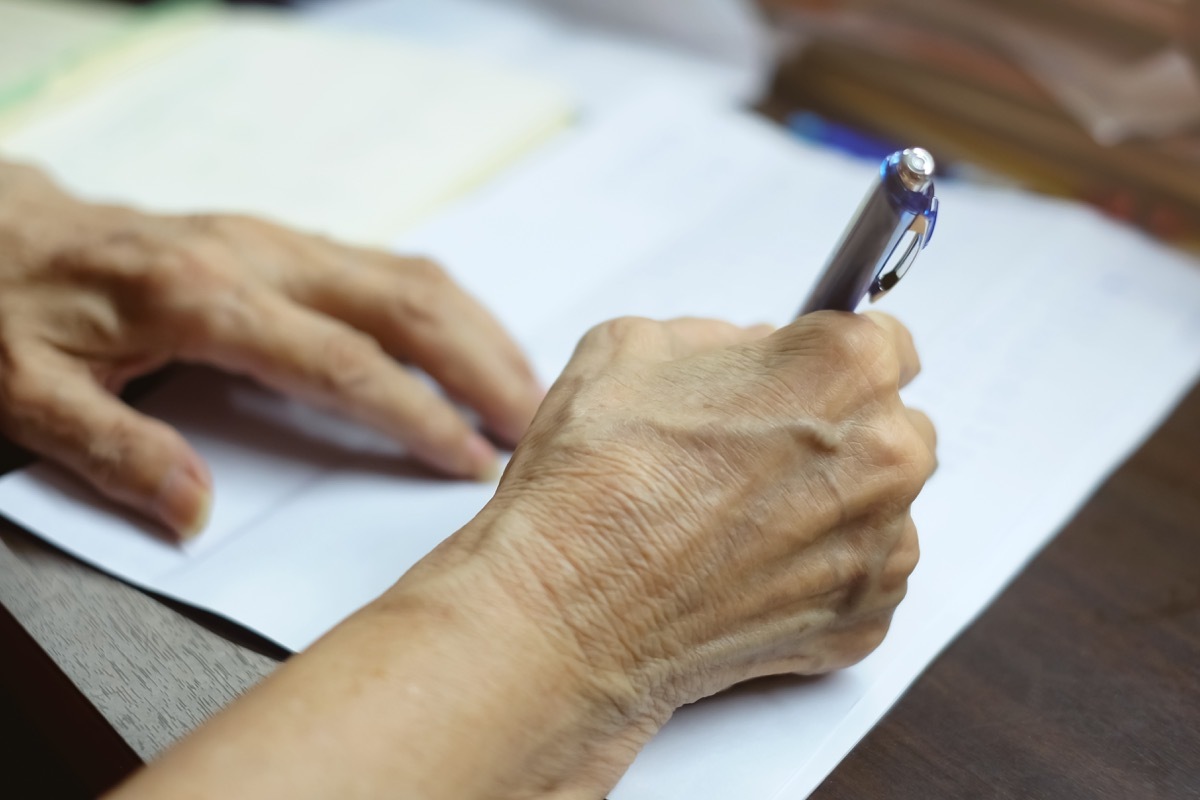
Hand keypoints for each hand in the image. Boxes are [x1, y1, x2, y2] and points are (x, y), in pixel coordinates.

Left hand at [0, 162, 541, 537]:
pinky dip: (449, 311)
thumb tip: (195, 511)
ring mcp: (278, 241)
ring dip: (480, 333)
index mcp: (203, 297)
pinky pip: (390, 268)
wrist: (1, 228)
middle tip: (534, 426)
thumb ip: (114, 451)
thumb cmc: (17, 308)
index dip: (416, 414)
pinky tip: (473, 347)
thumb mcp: (30, 391)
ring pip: (410, 276)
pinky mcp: (285, 242)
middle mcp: (258, 257)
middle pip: (404, 304)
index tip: (469, 460)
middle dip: (482, 366)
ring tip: (528, 391)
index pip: (341, 362)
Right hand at [434, 312, 935, 790]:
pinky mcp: (864, 618)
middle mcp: (885, 457)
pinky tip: (744, 569)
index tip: (807, 378)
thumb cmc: (595, 484)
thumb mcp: (631, 347)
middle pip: (890, 426)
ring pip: (877, 505)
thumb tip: (747, 354)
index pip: (887, 343)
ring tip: (738, 519)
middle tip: (755, 452)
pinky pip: (859, 576)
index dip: (832, 359)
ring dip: (829, 504)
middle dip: (836, 431)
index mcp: (843, 371)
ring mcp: (882, 546)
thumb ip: (718, 338)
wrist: (568, 612)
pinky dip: (815, 573)